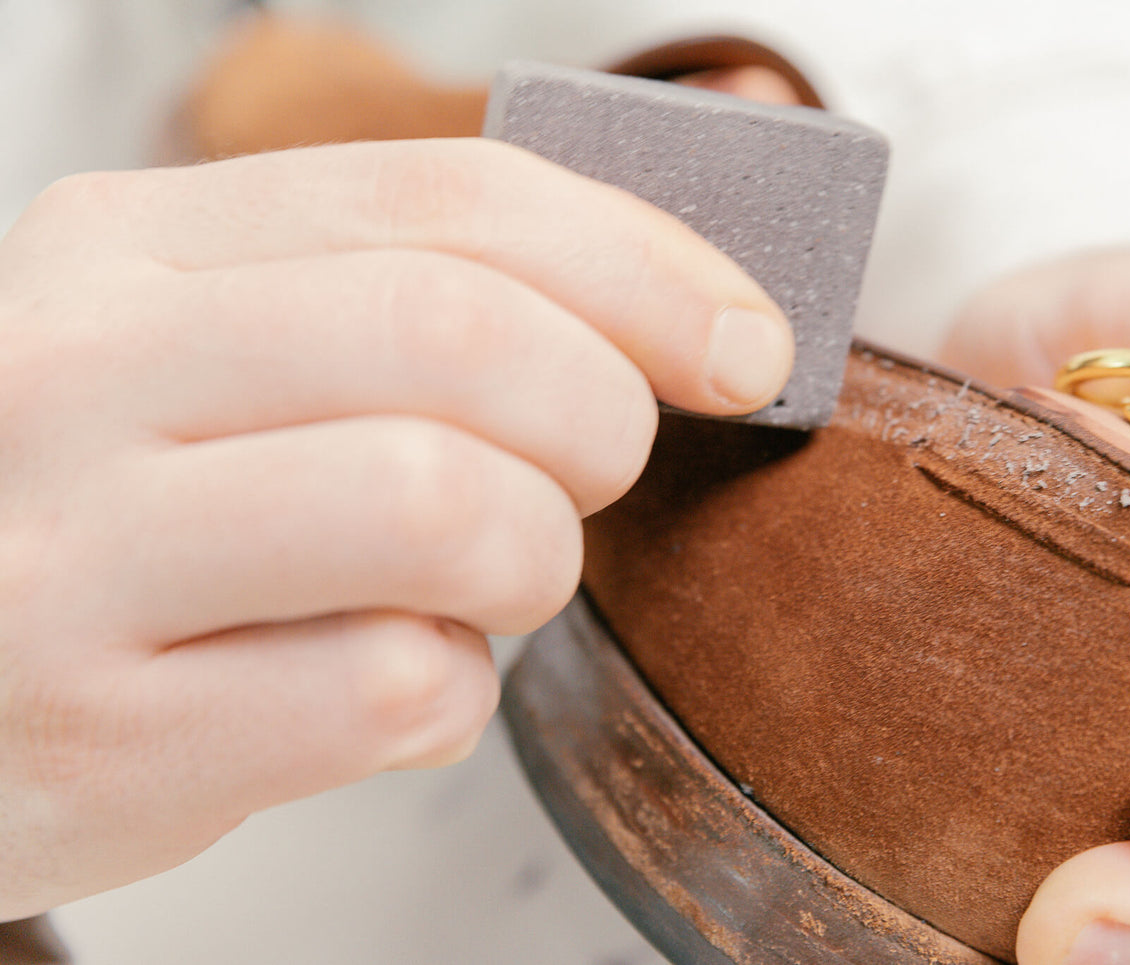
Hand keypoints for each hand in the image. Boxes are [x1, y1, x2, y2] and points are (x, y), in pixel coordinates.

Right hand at [0, 139, 790, 918]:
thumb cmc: (115, 522)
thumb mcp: (204, 362)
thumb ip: (393, 308)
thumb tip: (677, 316)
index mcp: (129, 247)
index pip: (450, 197)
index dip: (642, 265)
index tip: (745, 343)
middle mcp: (83, 374)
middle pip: (461, 336)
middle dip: (600, 418)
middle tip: (592, 477)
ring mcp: (76, 558)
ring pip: (440, 505)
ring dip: (531, 560)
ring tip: (485, 588)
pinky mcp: (112, 736)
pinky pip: (392, 694)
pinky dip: (450, 697)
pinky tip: (387, 690)